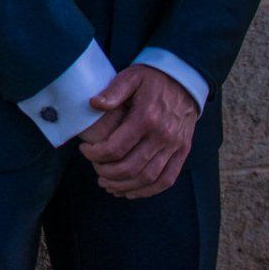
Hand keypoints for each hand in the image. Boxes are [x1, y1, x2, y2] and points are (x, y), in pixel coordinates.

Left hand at [77, 65, 197, 198]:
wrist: (184, 80)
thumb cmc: (151, 79)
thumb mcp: (130, 77)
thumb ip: (113, 91)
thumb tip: (94, 103)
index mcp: (146, 118)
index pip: (116, 147)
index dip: (96, 154)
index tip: (84, 150)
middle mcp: (163, 136)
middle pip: (131, 167)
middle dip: (107, 173)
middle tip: (95, 170)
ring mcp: (175, 146)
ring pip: (148, 178)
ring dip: (125, 186)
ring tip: (107, 184)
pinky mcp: (183, 152)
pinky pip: (167, 180)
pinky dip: (148, 191)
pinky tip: (131, 192)